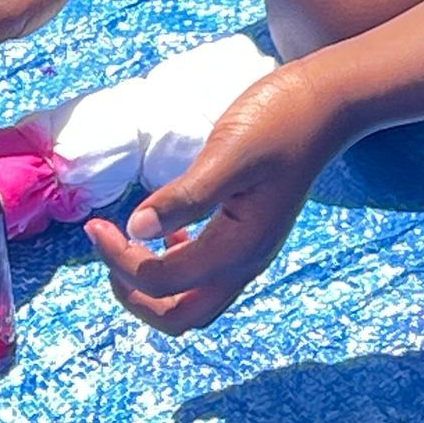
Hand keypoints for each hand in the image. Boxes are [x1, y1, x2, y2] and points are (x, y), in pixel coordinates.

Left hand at [87, 63, 343, 334]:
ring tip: (128, 246)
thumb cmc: (280, 121)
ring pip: (194, 303)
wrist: (327, 105)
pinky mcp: (251, 235)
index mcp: (238, 248)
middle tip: (108, 251)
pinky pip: (207, 277)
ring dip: (154, 288)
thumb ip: (186, 196)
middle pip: (180, 317)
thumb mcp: (229, 153)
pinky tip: (167, 234)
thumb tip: (136, 230)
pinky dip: (176, 270)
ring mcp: (252, 252)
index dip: (119, 259)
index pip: (161, 281)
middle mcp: (247, 262)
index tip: (96, 224)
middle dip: (134, 296)